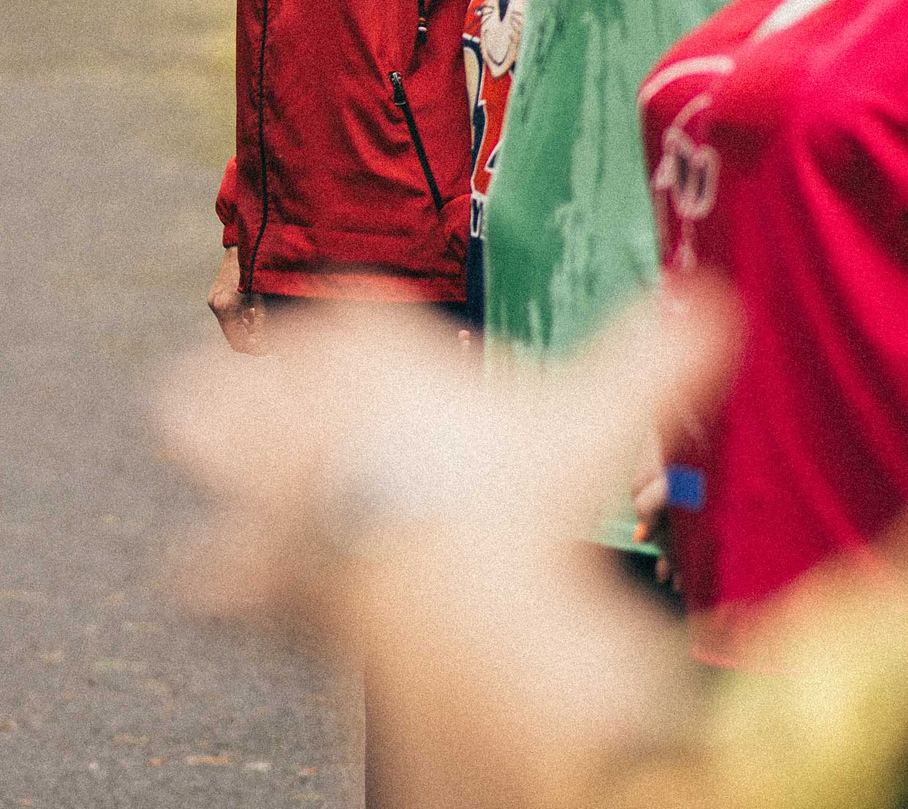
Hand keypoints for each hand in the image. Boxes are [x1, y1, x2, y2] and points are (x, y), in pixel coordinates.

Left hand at [156, 288, 737, 808]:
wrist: (456, 601)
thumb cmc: (525, 495)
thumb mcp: (599, 412)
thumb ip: (656, 356)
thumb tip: (716, 305)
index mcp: (373, 349)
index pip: (350, 311)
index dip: (361, 324)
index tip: (371, 331)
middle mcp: (302, 404)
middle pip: (244, 362)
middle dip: (247, 376)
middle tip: (267, 396)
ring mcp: (264, 482)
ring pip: (191, 433)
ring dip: (202, 444)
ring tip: (209, 450)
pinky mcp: (251, 567)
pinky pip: (207, 571)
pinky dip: (217, 583)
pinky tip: (223, 589)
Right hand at [208, 246, 265, 354]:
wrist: (244, 243)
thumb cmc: (257, 270)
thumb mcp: (264, 300)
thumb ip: (263, 325)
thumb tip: (266, 346)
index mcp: (226, 307)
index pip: (237, 343)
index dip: (254, 349)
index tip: (268, 349)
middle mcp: (216, 304)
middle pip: (233, 336)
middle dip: (251, 340)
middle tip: (269, 340)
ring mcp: (214, 299)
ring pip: (231, 326)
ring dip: (247, 330)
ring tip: (264, 326)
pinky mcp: (216, 294)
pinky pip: (229, 315)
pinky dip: (242, 319)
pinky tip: (255, 313)